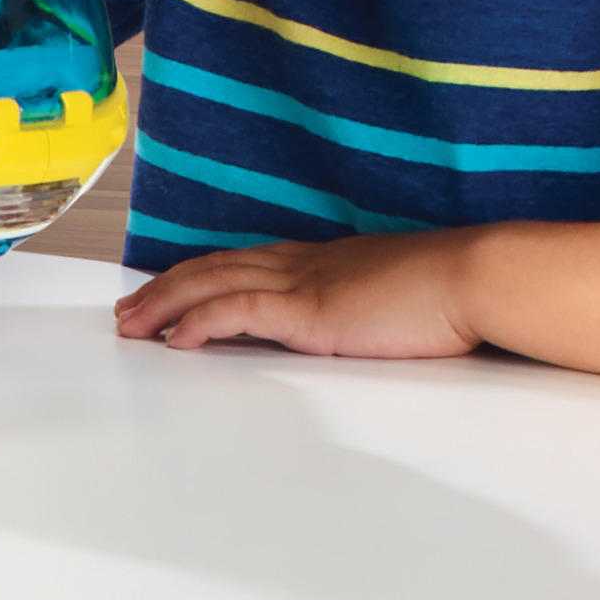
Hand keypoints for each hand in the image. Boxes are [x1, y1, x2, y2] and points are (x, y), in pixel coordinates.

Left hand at [114, 232, 479, 359]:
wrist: (471, 278)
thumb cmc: (444, 293)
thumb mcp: (387, 297)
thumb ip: (358, 306)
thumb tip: (350, 323)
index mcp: (317, 261)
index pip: (239, 263)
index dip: (196, 277)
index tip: (165, 292)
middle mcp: (300, 264)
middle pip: (212, 269)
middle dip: (164, 289)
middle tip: (127, 310)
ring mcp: (301, 283)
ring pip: (212, 285)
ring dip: (165, 305)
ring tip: (131, 324)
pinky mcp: (309, 311)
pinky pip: (238, 312)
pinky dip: (200, 321)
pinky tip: (174, 338)